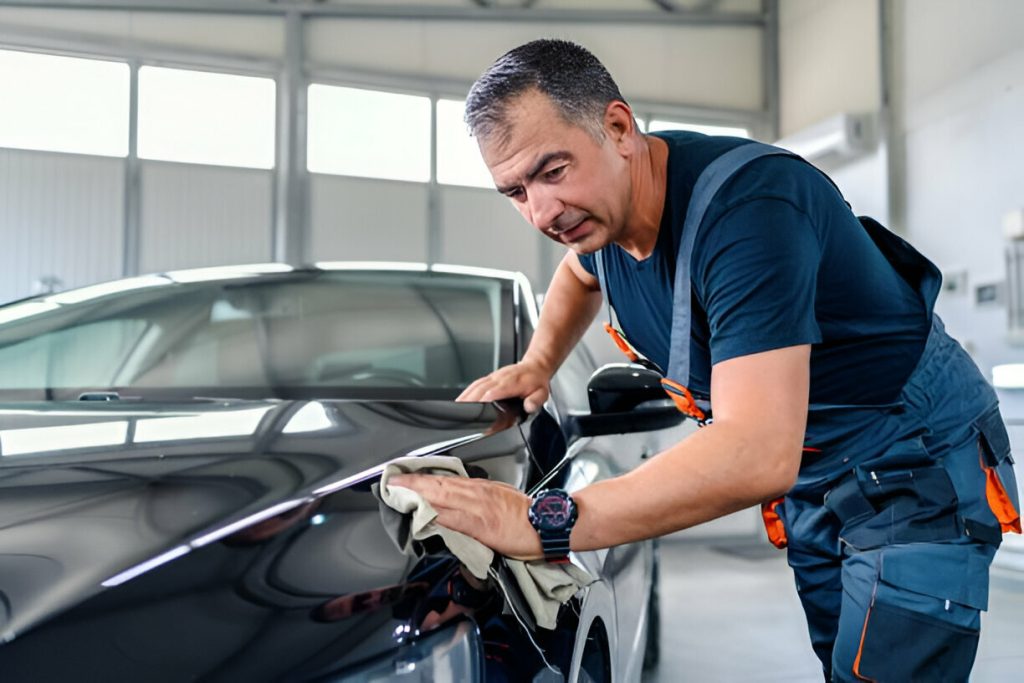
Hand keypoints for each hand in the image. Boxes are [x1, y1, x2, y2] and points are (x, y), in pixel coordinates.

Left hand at [388, 474, 542, 559]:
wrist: (546, 523)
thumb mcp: (500, 496)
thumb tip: (459, 500)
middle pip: (438, 485)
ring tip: (398, 492)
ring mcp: (476, 509)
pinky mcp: (480, 526)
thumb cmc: (526, 513)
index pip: (446, 479)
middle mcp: (475, 494)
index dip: (423, 477)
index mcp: (480, 487)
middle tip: (392, 480)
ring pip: (442, 497)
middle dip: (413, 483)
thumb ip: (478, 497)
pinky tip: (422, 514)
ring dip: (418, 494)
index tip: (405, 476)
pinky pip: (454, 519)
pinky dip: (436, 515)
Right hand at [457, 360, 550, 412]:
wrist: (536, 366)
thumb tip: (529, 406)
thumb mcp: (543, 393)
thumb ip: (535, 401)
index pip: (496, 391)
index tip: (477, 408)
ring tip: (456, 407)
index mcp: (513, 383)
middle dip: (470, 399)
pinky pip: (477, 383)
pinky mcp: (491, 377)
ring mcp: (494, 376)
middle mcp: (501, 378)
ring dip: (466, 395)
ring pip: (477, 385)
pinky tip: (462, 398)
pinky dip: (467, 391)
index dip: (485, 399)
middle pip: (481, 388)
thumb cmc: (537, 382)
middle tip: (460, 411)